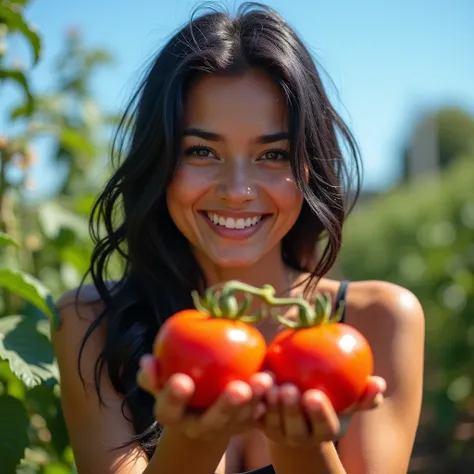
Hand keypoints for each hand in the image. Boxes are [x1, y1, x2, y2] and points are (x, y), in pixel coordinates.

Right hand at [137, 354, 272, 441]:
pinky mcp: (243, 427)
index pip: (168, 410)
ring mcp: (222, 430)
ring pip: (240, 420)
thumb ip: (153, 373)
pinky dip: (267, 400)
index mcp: (173, 417)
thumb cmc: (179, 383)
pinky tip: (276, 383)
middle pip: (212, 421)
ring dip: (255, 401)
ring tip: (265, 380)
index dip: (173, 398)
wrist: (199, 408)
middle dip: (226, 407)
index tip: (181, 381)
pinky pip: (257, 415)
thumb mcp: (161, 380)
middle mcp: (197, 428)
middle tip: (239, 389)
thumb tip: (148, 360)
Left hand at [258, 375, 386, 447]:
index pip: (324, 426)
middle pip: (295, 428)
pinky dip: (253, 399)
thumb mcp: (348, 398)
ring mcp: (278, 433)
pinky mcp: (259, 424)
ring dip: (269, 404)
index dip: (319, 414)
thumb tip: (379, 383)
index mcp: (324, 431)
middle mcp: (301, 437)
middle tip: (288, 389)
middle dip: (291, 411)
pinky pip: (254, 413)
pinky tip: (251, 380)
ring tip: (268, 383)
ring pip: (272, 422)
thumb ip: (363, 393)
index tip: (314, 396)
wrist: (299, 410)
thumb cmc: (331, 398)